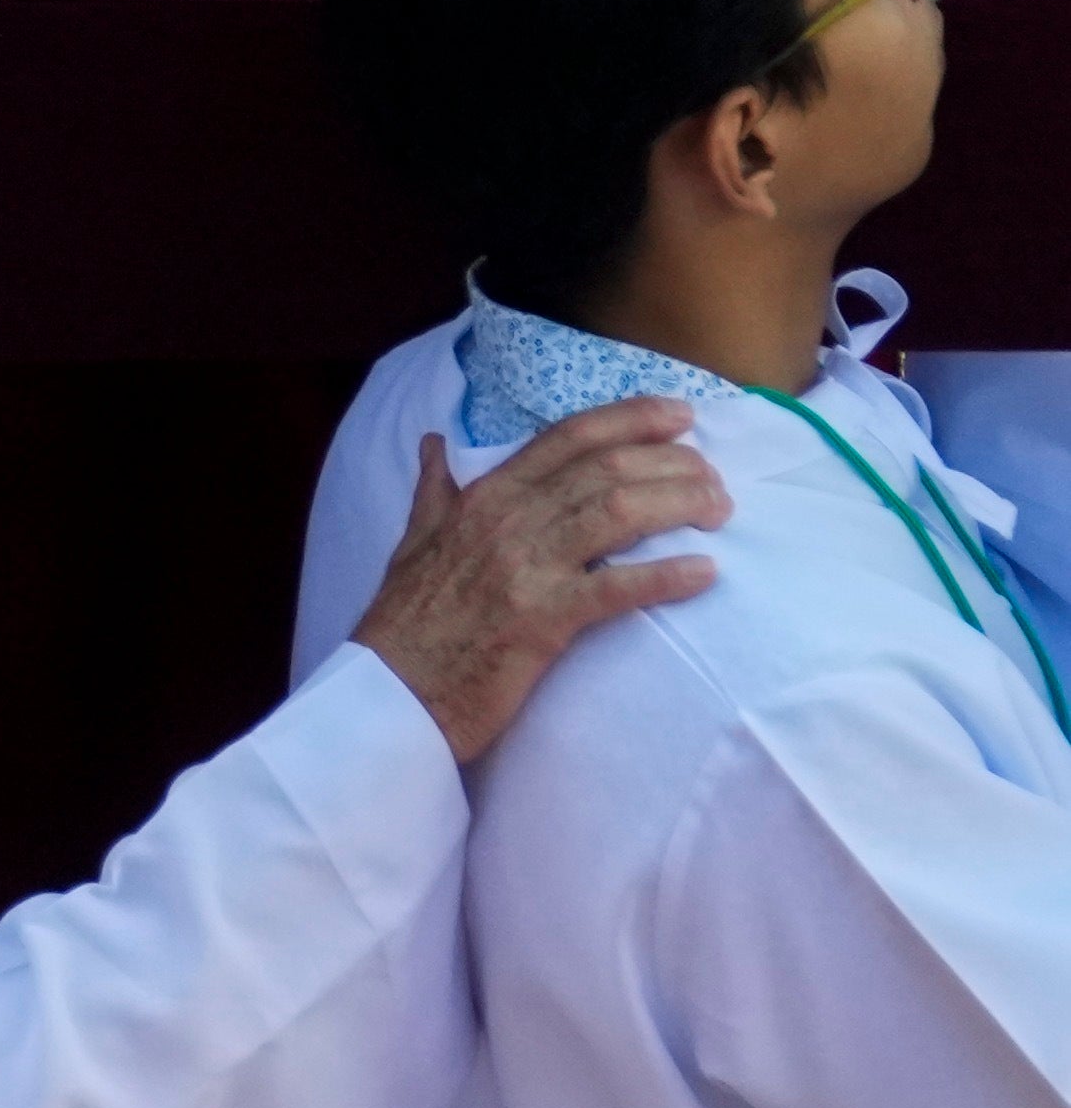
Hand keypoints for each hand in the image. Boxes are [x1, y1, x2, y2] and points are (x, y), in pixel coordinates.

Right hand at [350, 402, 726, 760]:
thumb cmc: (403, 621)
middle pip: (606, 469)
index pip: (566, 438)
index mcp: (481, 497)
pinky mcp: (543, 620)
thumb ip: (434, 491)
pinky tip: (704, 572)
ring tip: (718, 511)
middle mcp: (506, 520)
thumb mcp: (412, 540)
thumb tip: (433, 444)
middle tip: (712, 477)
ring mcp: (525, 568)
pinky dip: (666, 577)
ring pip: (618, 514)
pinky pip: (617, 589)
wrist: (388, 692)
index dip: (629, 419)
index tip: (679, 414)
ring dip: (679, 505)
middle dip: (671, 462)